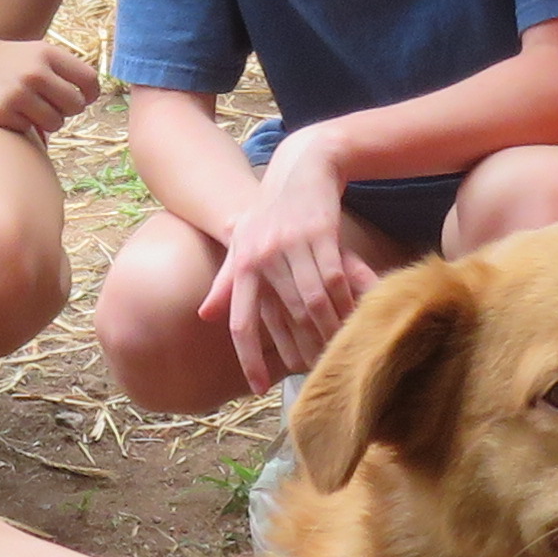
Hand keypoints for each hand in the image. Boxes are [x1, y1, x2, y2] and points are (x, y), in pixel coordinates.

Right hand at [0, 29, 100, 136]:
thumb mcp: (29, 53)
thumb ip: (58, 71)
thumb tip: (88, 99)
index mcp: (47, 53)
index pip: (89, 80)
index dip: (89, 94)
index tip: (81, 99)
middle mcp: (36, 71)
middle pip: (76, 105)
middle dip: (66, 110)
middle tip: (49, 106)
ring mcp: (19, 93)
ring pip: (56, 123)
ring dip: (46, 122)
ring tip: (27, 109)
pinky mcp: (2, 112)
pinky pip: (30, 130)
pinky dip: (22, 126)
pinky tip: (6, 111)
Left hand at [201, 139, 375, 392]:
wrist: (300, 167)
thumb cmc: (269, 213)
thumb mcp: (242, 243)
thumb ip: (226, 282)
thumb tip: (204, 315)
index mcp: (242, 266)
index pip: (241, 322)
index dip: (248, 357)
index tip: (258, 388)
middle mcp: (263, 257)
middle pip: (285, 318)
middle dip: (303, 350)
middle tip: (316, 374)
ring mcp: (293, 245)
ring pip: (313, 301)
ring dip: (328, 331)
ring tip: (337, 354)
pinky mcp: (321, 233)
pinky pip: (335, 277)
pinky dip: (345, 301)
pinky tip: (353, 318)